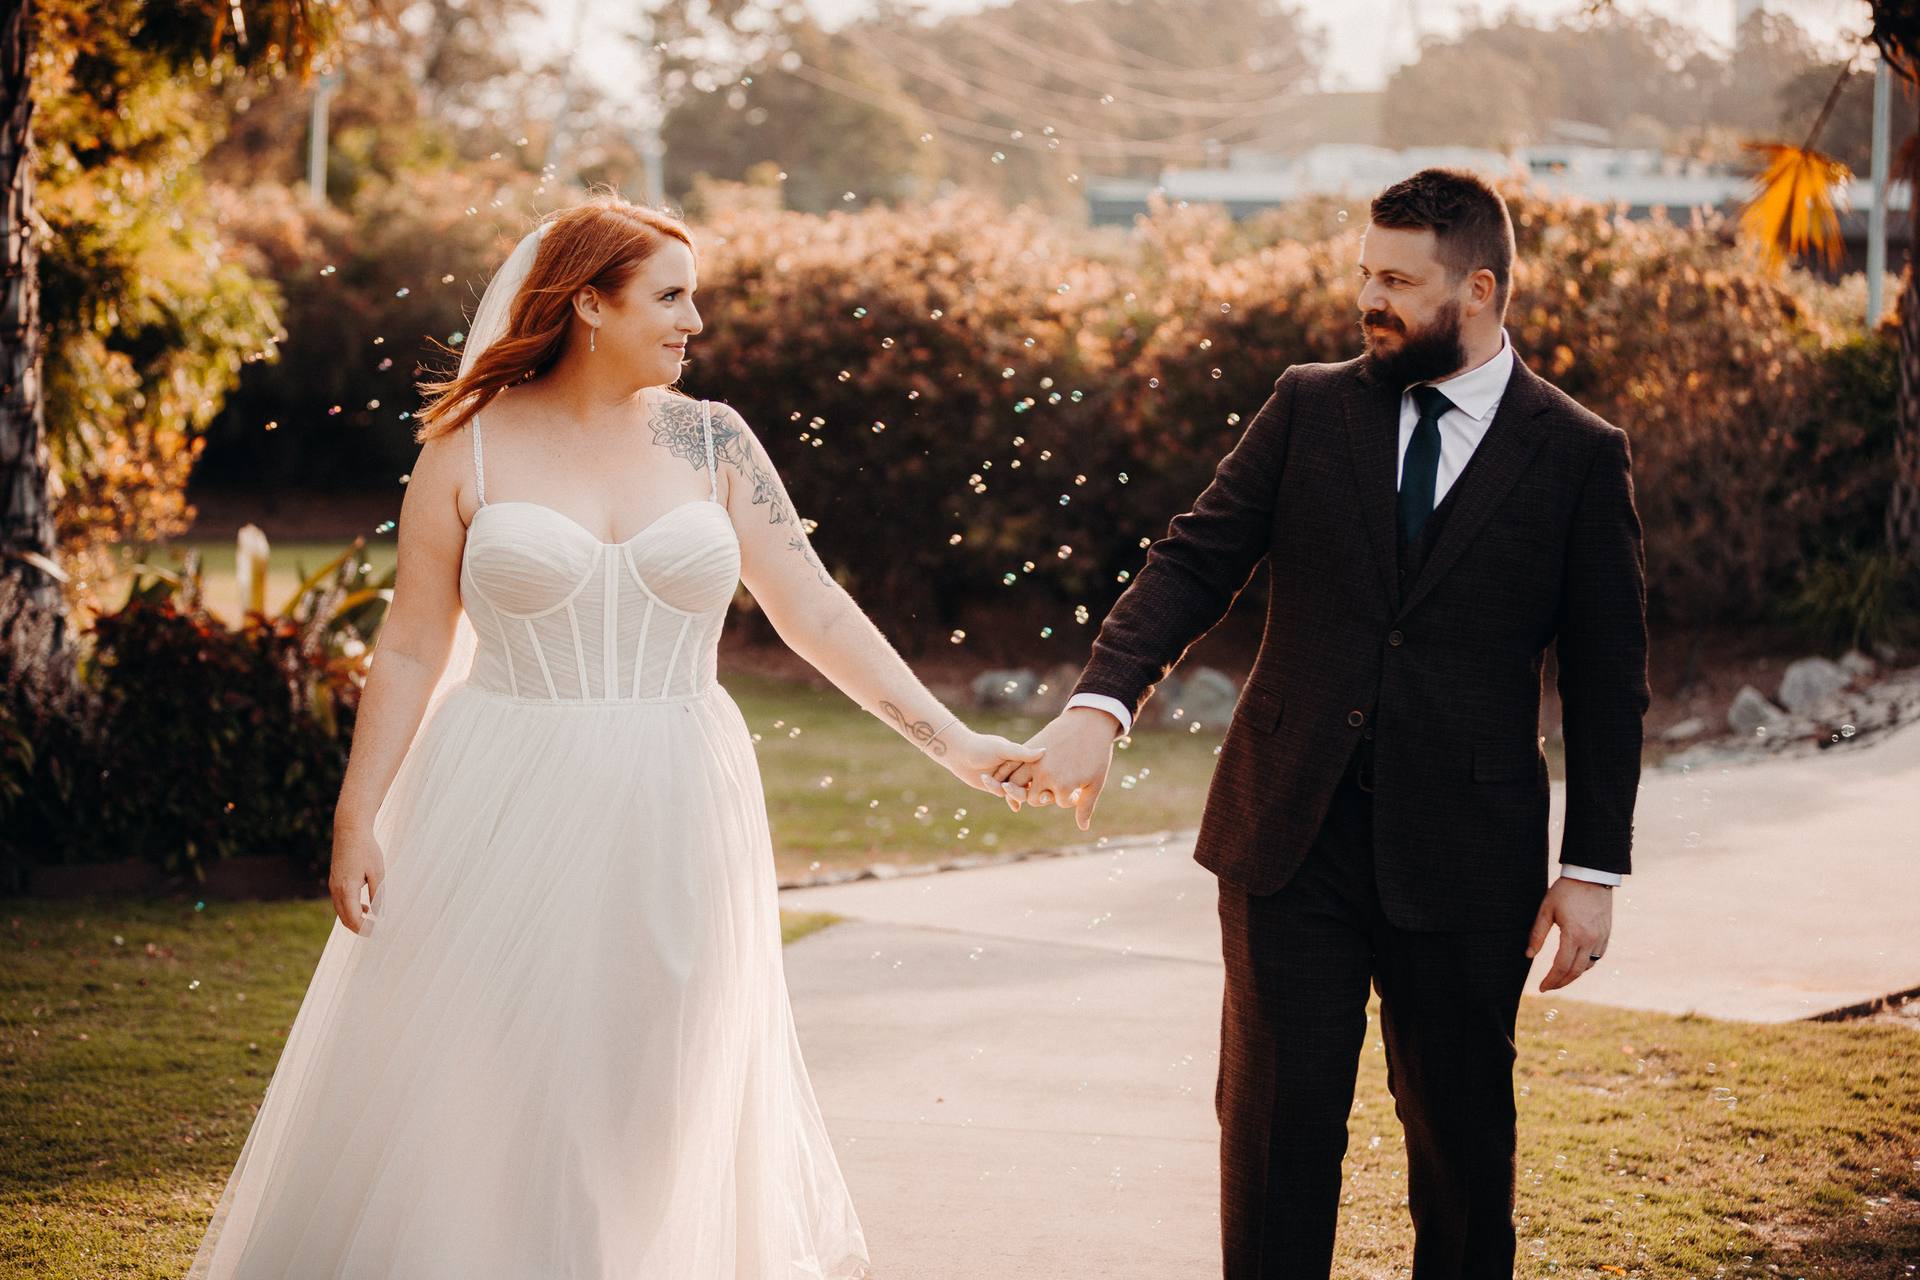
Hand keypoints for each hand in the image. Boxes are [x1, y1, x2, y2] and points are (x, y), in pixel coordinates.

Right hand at [329, 822, 386, 936]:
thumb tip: (380, 915)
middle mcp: (336, 890)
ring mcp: (333, 886)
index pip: (354, 919)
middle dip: (360, 928)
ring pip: (341, 912)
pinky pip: (340, 903)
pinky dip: (351, 910)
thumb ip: (378, 895)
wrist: (350, 830)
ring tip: (373, 922)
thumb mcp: (378, 873)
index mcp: (347, 889)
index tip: (379, 932)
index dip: (366, 929)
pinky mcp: (334, 881)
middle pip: (345, 919)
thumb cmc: (367, 849)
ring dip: (355, 919)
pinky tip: (366, 907)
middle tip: (376, 932)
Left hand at [940, 726, 1044, 797]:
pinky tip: (1016, 808)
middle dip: (1031, 789)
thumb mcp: (1002, 749)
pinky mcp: (996, 787)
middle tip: (1035, 795)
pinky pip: (1007, 796)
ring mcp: (1006, 778)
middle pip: (1030, 782)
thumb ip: (1022, 753)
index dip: (1044, 775)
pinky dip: (1012, 801)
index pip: (1037, 767)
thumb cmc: (981, 747)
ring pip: (1018, 791)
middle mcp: (1015, 768)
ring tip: (1009, 791)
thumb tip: (1044, 751)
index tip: (1049, 782)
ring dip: (1015, 794)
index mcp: (1020, 756)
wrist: (959, 754)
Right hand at [989, 707, 1121, 829]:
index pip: (1059, 802)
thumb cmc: (1096, 754)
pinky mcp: (1028, 748)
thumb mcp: (1095, 782)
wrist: (1090, 722)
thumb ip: (1085, 806)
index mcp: (1063, 786)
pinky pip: (1010, 767)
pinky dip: (1005, 775)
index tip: (1079, 788)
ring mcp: (1034, 762)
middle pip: (1033, 799)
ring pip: (1015, 785)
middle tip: (1054, 788)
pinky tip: (1008, 779)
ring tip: (1028, 786)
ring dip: (1019, 789)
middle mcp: (1045, 776)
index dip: (1070, 797)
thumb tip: (1082, 828)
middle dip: (1044, 796)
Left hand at [1525, 876, 1612, 991]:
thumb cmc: (1565, 891)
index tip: (1541, 988)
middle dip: (1561, 982)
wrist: (1592, 876)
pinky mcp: (1606, 935)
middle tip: (1548, 987)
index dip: (1550, 980)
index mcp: (1574, 934)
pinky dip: (1585, 965)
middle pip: (1575, 971)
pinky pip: (1597, 957)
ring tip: (1559, 977)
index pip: (1561, 966)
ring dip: (1573, 975)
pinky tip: (1575, 964)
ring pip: (1588, 966)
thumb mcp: (1546, 910)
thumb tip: (1528, 955)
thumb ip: (1537, 934)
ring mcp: (1601, 938)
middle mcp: (1590, 940)